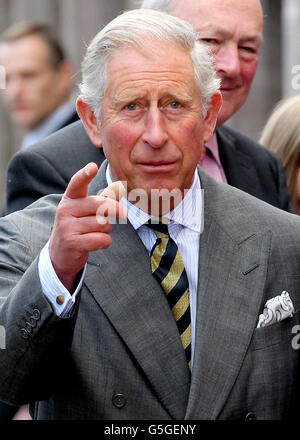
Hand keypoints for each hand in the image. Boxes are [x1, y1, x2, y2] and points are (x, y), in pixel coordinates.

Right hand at [49, 163, 126, 291]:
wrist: (61, 252)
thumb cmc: (79, 225)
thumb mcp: (87, 209)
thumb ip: (104, 197)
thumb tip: (120, 185)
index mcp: (70, 198)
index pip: (77, 183)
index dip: (85, 175)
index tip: (92, 167)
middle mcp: (65, 210)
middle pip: (100, 205)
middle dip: (116, 210)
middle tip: (124, 214)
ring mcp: (67, 227)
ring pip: (103, 224)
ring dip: (107, 229)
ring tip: (96, 232)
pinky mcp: (72, 243)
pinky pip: (101, 239)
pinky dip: (105, 242)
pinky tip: (96, 242)